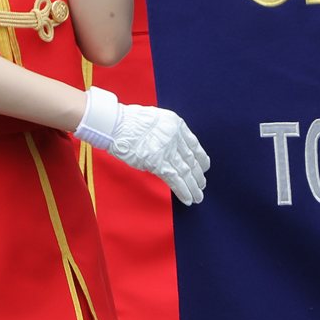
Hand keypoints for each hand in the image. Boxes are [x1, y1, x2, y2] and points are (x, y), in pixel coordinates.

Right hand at [74, 87, 209, 204]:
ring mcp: (167, 150)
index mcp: (176, 124)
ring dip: (193, 187)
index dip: (201, 158)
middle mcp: (175, 136)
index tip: (204, 167)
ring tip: (198, 197)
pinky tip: (188, 199)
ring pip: (186, 172)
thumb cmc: (129, 122)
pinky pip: (175, 180)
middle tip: (202, 185)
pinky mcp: (158, 163)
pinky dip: (183, 191)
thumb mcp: (155, 119)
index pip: (194, 144)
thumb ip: (166, 133)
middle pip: (191, 160)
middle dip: (198, 175)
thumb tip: (171, 150)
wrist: (115, 124)